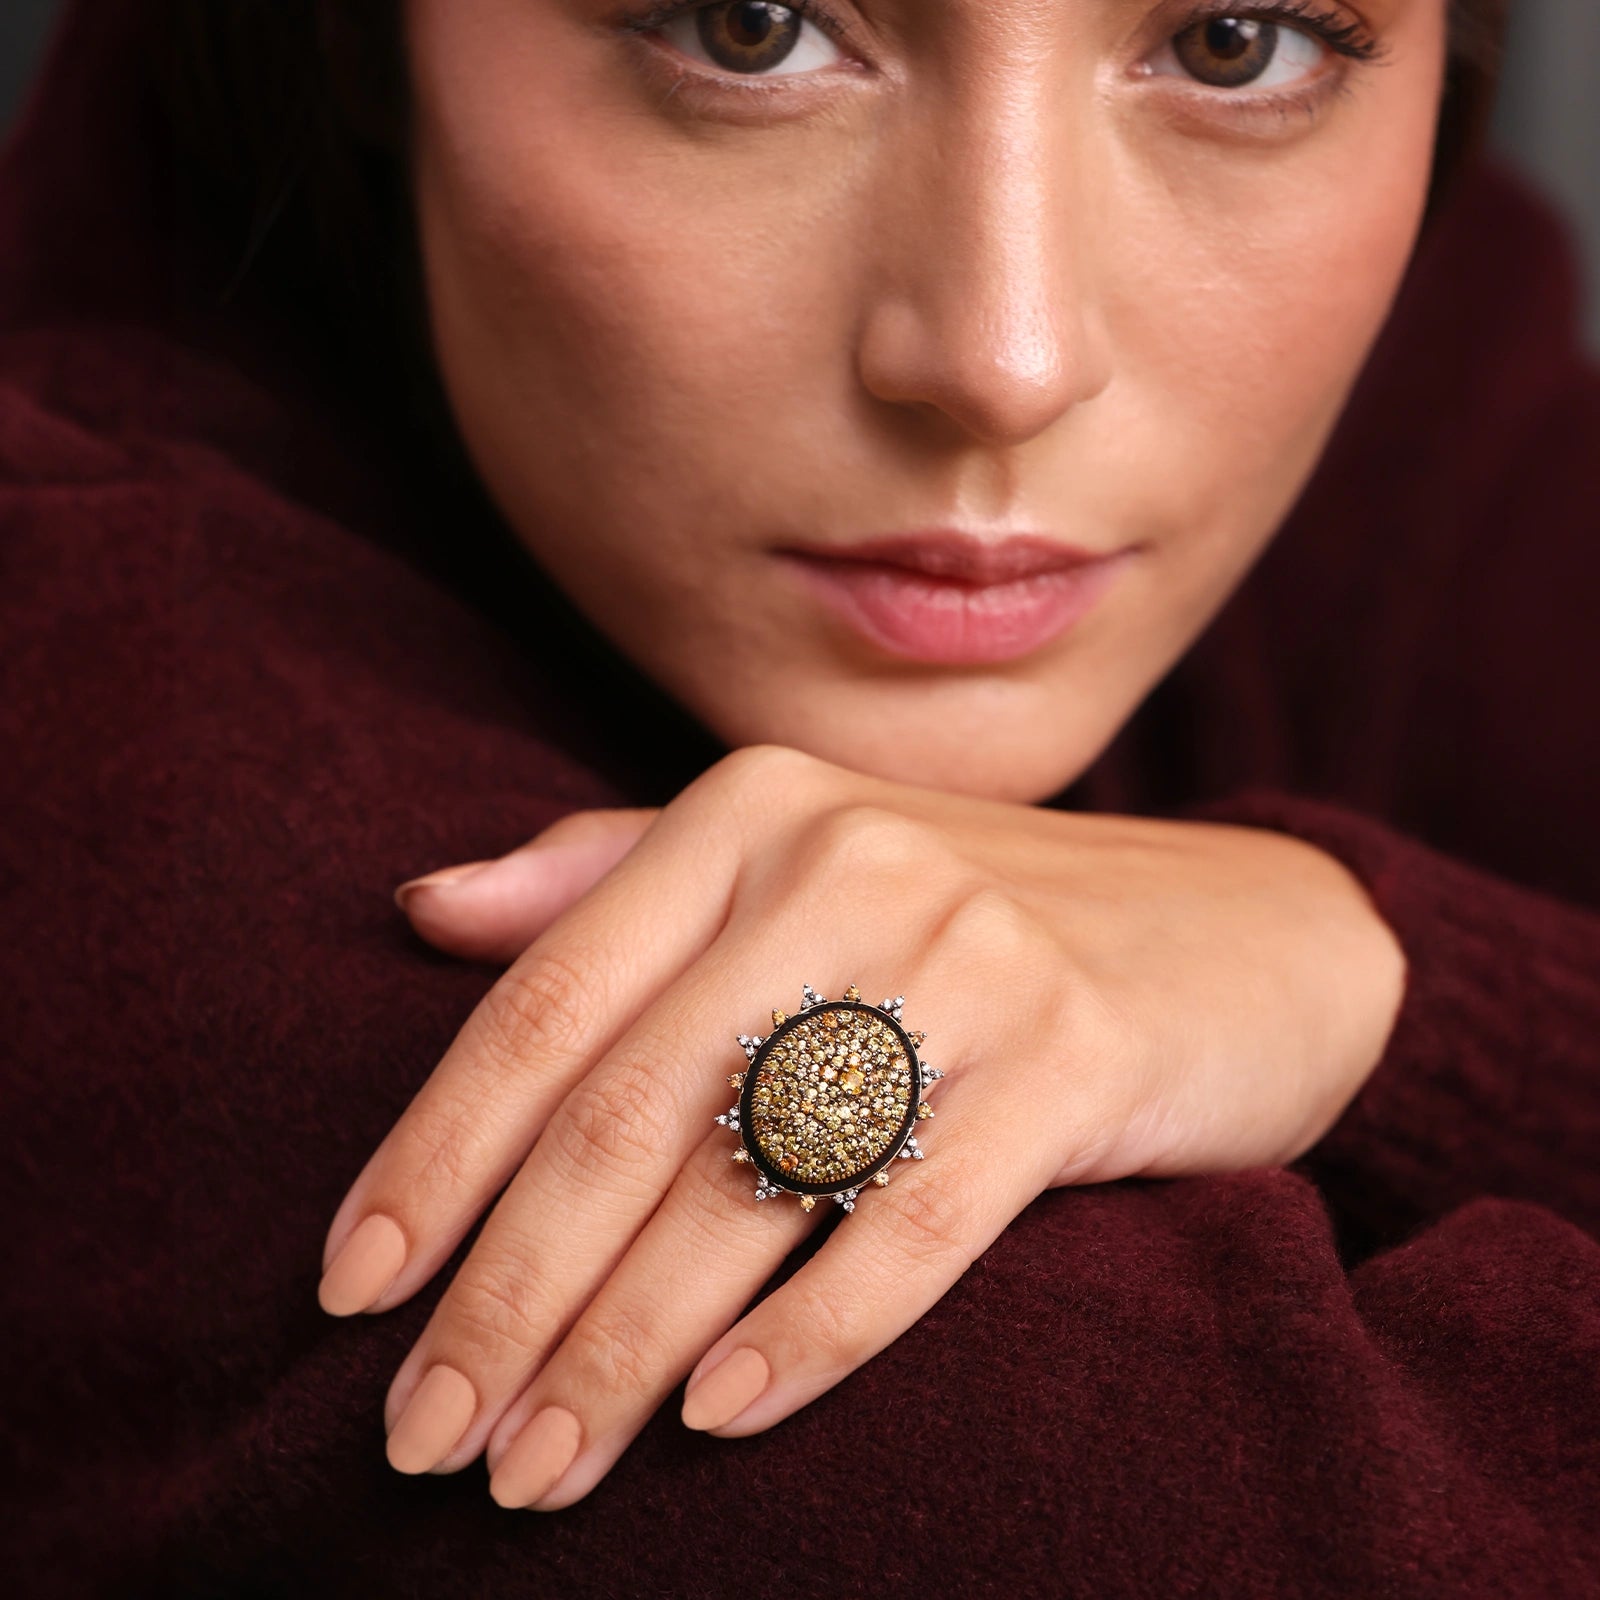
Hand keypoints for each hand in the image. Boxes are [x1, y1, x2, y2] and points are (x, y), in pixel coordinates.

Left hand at [317, 745, 1404, 1509]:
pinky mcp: (1081, 1054)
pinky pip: (916, 1221)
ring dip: (624, 1346)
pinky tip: (720, 1421)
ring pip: (752, 1183)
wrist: (1240, 930)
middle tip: (423, 1436)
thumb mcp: (790, 859)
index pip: (549, 999)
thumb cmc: (976, 914)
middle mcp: (850, 862)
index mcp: (751, 812)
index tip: (348, 1294)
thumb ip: (606, 876)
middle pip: (632, 1109)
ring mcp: (974, 955)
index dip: (435, 1154)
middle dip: (508, 1290)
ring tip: (535, 1470)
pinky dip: (811, 1332)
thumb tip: (421, 908)